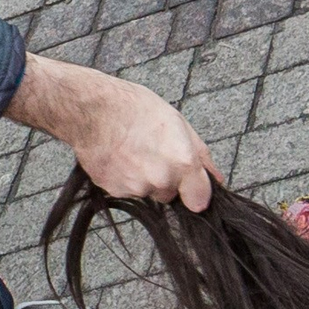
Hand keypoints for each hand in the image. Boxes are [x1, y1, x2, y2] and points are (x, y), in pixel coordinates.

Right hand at [6, 54, 215, 209]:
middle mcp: (162, 180)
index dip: (195, 191)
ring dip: (144, 178)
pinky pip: (127, 190)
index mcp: (183, 162)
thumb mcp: (177, 121)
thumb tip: (215, 178)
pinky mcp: (115, 191)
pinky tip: (119, 157)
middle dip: (166, 180)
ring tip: (132, 151)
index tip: (191, 186)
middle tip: (153, 153)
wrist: (93, 111)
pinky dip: (124, 178)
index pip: (200, 201)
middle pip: (171, 195)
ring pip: (148, 192)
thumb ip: (200, 154)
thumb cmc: (135, 108)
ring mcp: (137, 188)